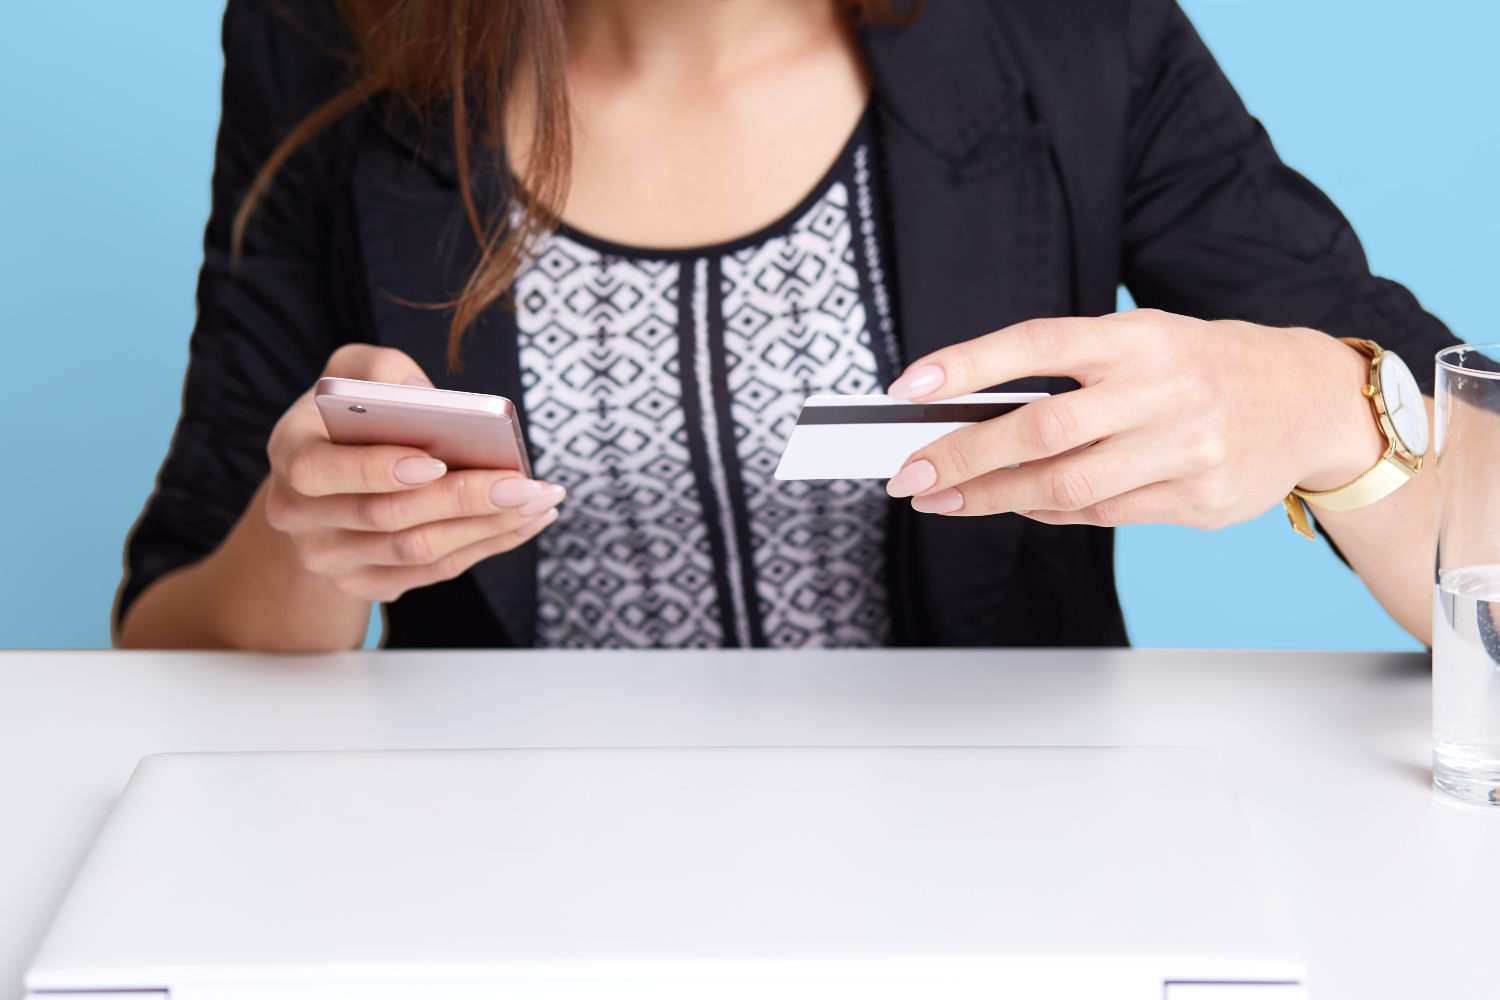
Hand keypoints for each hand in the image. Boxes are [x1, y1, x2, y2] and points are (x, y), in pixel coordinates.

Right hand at [264, 344, 562, 601]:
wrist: (326, 483)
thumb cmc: (348, 416)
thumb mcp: (353, 372)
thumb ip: (380, 369)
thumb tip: (423, 395)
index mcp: (291, 455)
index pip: (324, 471)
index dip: (379, 469)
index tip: (437, 461)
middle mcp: (299, 517)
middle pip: (387, 517)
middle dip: (462, 499)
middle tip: (523, 482)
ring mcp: (331, 560)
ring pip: (419, 552)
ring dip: (488, 526)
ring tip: (540, 498)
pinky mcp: (367, 584)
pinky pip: (436, 572)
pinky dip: (489, 545)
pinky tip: (528, 519)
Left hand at [883, 310, 1385, 528]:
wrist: (1311, 401)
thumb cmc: (1204, 367)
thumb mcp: (1144, 341)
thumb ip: (1071, 372)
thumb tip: (973, 413)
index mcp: (1141, 337)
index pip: (1039, 344)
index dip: (969, 363)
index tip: (910, 385)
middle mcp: (1164, 389)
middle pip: (1042, 429)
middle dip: (963, 455)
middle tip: (910, 474)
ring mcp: (1186, 448)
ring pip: (1066, 485)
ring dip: (993, 497)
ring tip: (946, 498)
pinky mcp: (1200, 499)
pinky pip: (1103, 514)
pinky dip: (1050, 510)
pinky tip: (1020, 503)